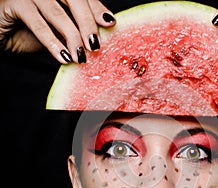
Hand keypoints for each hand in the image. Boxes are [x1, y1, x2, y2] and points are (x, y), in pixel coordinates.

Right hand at [0, 0, 115, 63]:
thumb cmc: (27, 30)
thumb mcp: (56, 31)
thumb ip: (72, 30)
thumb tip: (96, 41)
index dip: (96, 7)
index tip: (110, 23)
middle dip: (87, 22)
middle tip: (95, 45)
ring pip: (57, 11)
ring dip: (72, 36)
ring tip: (81, 57)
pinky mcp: (13, 1)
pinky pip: (38, 24)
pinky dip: (52, 42)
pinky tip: (64, 57)